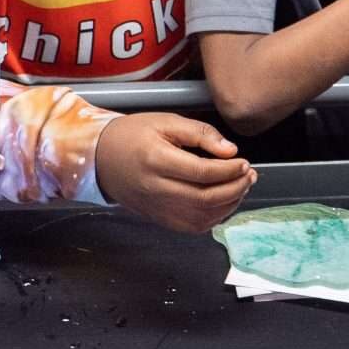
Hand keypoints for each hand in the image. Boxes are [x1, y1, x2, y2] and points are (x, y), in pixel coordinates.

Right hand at [95, 113, 255, 231]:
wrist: (100, 158)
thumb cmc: (132, 136)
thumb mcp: (165, 122)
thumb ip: (200, 133)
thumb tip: (230, 150)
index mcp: (156, 160)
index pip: (202, 172)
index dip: (229, 170)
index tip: (243, 162)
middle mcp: (156, 189)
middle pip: (205, 199)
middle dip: (235, 189)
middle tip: (248, 175)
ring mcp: (156, 208)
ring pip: (202, 217)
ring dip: (229, 204)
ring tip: (240, 187)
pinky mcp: (158, 218)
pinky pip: (191, 227)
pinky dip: (214, 218)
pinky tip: (223, 202)